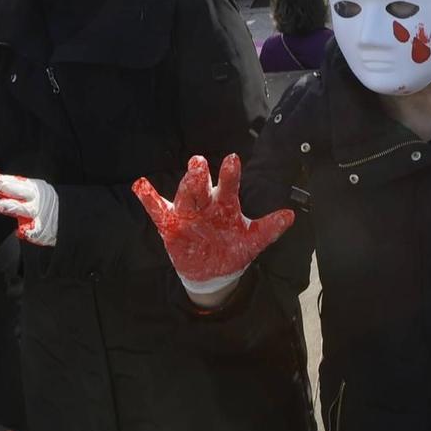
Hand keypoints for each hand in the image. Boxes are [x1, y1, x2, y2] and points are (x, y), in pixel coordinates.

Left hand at [0, 173, 59, 245]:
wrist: (67, 215)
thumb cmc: (39, 202)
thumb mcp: (24, 189)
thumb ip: (5, 184)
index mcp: (25, 185)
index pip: (3, 180)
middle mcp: (31, 196)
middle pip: (14, 189)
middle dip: (0, 186)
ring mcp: (37, 212)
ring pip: (25, 208)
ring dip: (13, 206)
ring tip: (1, 205)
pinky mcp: (42, 228)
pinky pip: (34, 230)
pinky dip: (29, 231)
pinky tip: (22, 232)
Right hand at [132, 155, 294, 295]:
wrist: (214, 271)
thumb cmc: (233, 249)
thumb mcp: (253, 241)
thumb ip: (269, 228)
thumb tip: (291, 216)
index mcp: (226, 203)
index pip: (228, 186)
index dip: (229, 174)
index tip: (232, 159)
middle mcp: (206, 204)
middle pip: (202, 187)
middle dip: (200, 175)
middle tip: (199, 162)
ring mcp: (187, 213)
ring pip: (184, 196)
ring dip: (185, 185)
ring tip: (188, 175)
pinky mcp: (170, 226)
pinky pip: (158, 210)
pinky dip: (148, 198)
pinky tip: (140, 185)